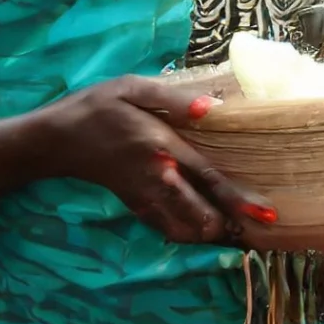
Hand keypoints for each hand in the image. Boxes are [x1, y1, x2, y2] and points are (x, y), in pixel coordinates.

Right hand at [33, 74, 273, 244]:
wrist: (57, 140)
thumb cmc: (97, 107)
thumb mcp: (131, 88)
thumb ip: (172, 98)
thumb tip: (212, 108)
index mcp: (161, 148)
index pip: (208, 178)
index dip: (238, 199)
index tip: (265, 213)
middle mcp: (157, 179)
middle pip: (201, 215)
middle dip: (231, 225)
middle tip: (256, 225)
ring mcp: (145, 198)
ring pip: (186, 229)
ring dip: (211, 233)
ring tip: (237, 229)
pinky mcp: (135, 206)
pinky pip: (167, 229)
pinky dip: (188, 234)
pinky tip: (203, 228)